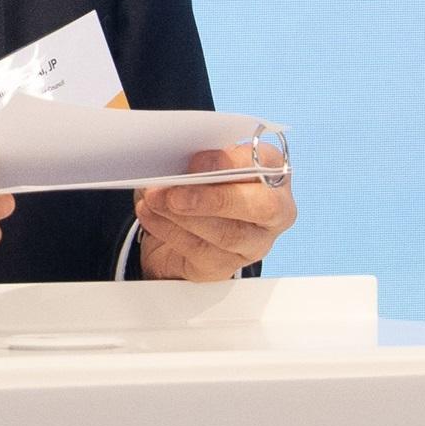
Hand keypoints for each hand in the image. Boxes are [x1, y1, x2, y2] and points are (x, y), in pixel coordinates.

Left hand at [133, 141, 292, 280]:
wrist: (187, 223)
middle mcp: (274, 209)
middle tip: (175, 194)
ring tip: (153, 200)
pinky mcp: (226, 266)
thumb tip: (176, 163)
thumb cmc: (201, 182)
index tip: (194, 161)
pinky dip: (168, 230)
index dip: (228, 164)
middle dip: (214, 199)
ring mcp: (254, 242)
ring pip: (227, 234)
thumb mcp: (202, 162)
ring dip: (182, 216)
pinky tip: (150, 214)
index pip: (263, 166)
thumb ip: (200, 160)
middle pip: (261, 207)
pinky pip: (200, 250)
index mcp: (272, 171)